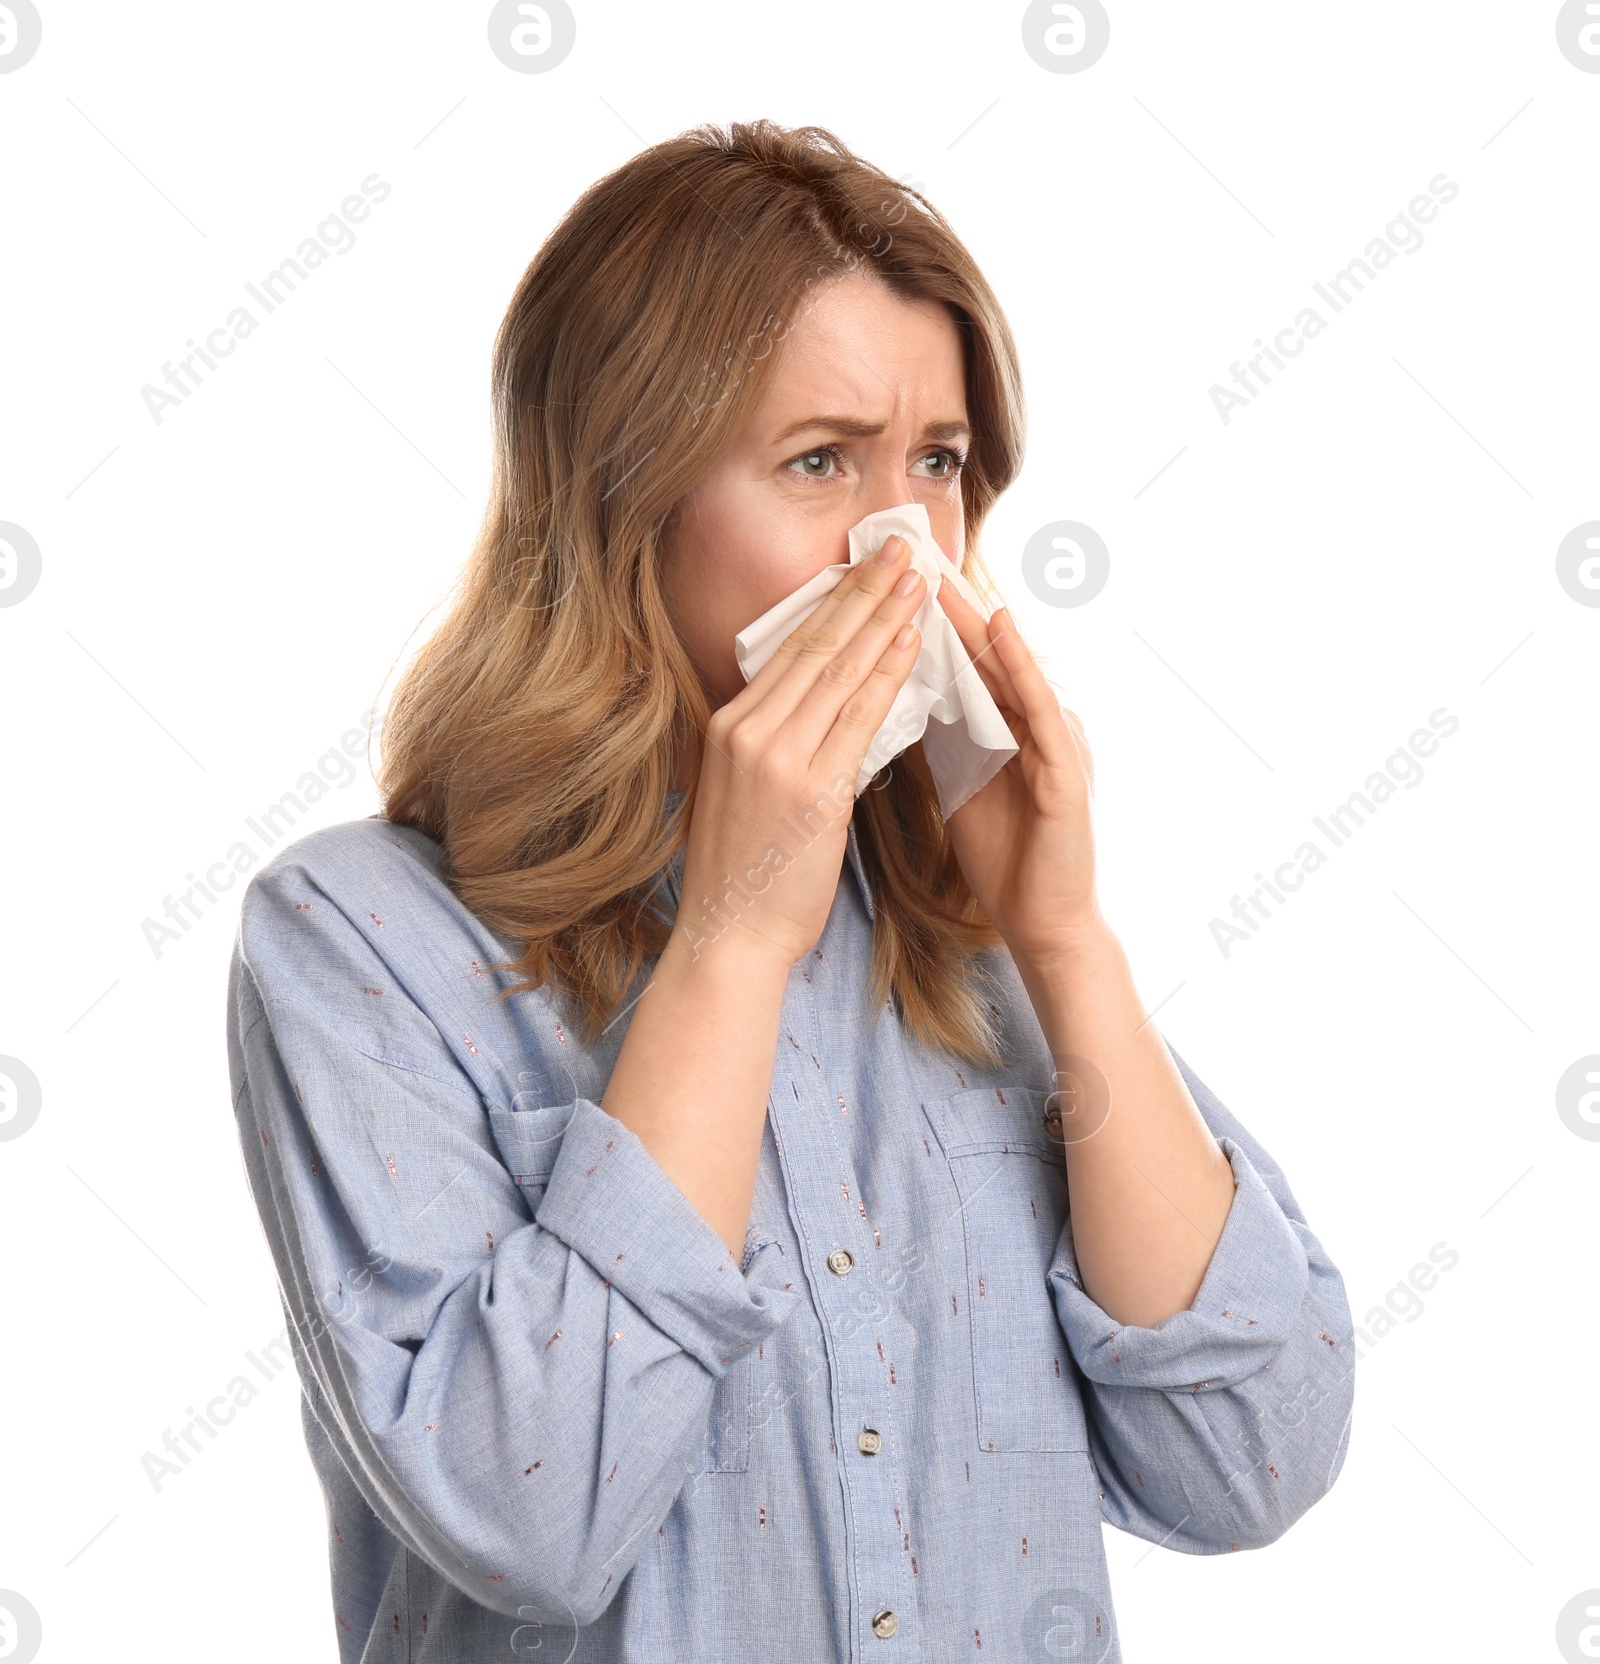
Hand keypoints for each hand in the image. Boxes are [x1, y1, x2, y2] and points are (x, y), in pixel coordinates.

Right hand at [676, 535, 924, 970]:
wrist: (728, 935)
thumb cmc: (740, 873)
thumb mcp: (737, 793)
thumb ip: (766, 747)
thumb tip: (801, 711)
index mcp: (727, 728)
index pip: (788, 651)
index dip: (831, 604)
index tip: (861, 568)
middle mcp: (746, 731)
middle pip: (815, 646)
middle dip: (861, 591)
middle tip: (899, 548)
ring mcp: (776, 758)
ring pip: (840, 672)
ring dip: (883, 619)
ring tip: (916, 579)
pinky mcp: (810, 790)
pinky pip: (858, 718)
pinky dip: (888, 674)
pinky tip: (912, 642)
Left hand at [934, 580, 1102, 968]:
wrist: (1041, 922)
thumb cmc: (1004, 857)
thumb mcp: (962, 783)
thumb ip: (945, 738)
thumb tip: (903, 697)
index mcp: (1014, 730)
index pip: (974, 664)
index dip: (940, 624)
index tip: (902, 583)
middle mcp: (1041, 726)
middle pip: (995, 655)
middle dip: (959, 608)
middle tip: (921, 558)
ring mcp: (1059, 743)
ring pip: (1020, 669)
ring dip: (986, 622)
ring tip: (954, 578)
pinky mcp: (1068, 771)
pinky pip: (1043, 708)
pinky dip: (1024, 668)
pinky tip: (1002, 634)